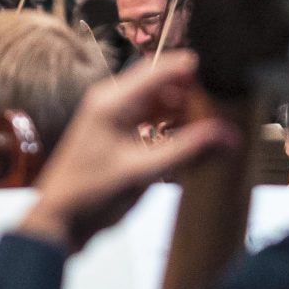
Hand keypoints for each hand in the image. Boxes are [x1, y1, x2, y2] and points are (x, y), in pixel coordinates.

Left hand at [19, 53, 241, 252]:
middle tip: (225, 114)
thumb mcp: (143, 172)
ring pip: (160, 102)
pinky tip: (190, 142)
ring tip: (213, 130)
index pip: (162, 68)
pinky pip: (151, 118)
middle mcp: (112, 101)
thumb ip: (187, 150)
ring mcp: (113, 116)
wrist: (59, 220)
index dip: (196, 72)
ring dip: (184, 113)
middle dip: (194, 95)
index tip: (227, 85)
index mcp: (113, 101)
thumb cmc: (91, 194)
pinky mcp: (117, 133)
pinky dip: (171, 126)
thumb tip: (229, 134)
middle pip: (164, 83)